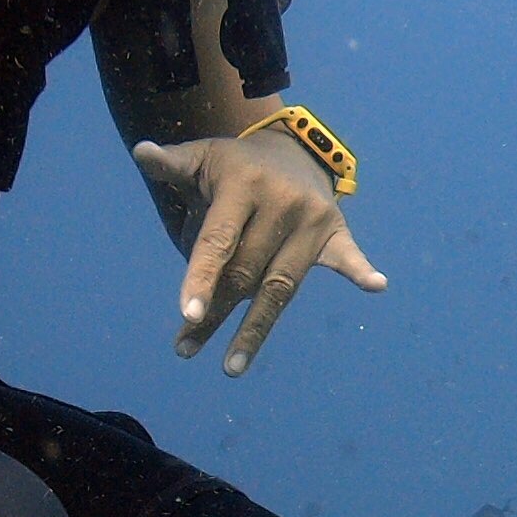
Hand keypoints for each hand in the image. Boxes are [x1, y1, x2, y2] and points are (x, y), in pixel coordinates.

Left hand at [133, 132, 387, 375]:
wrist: (289, 149)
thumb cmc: (232, 166)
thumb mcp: (201, 158)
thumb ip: (171, 164)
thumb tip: (142, 152)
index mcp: (242, 186)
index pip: (219, 240)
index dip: (202, 278)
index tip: (189, 315)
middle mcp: (280, 202)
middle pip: (245, 272)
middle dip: (215, 313)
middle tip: (185, 347)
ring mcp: (310, 219)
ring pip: (280, 286)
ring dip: (255, 330)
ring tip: (231, 367)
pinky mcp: (334, 232)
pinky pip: (347, 256)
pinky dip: (360, 270)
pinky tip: (375, 284)